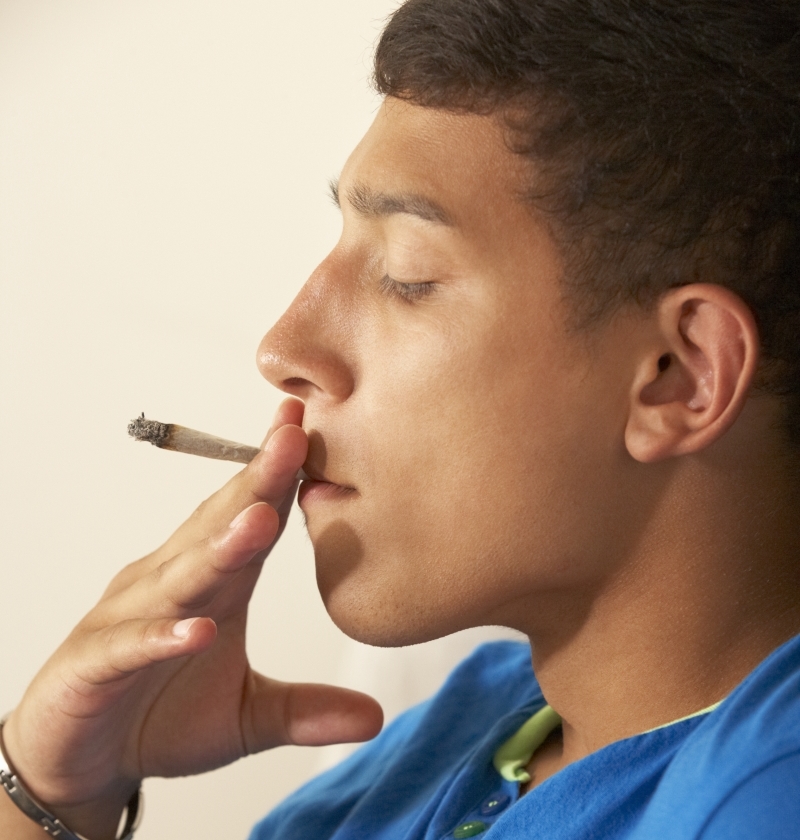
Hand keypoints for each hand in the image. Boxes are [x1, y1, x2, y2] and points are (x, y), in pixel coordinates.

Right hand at [0, 398, 381, 839]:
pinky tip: (200, 631)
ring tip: (260, 520)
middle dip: (257, 481)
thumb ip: (306, 710)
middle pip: (218, 526)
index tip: (309, 430)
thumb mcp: (247, 717)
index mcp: (216, 586)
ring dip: (219, 547)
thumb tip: (376, 718)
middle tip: (293, 436)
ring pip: (180, 576)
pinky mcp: (95, 664)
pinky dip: (163, 635)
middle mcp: (173, 587)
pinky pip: (132, 645)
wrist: (80, 755)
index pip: (252, 519)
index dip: (280, 476)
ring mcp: (130, 620)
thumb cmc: (163, 717)